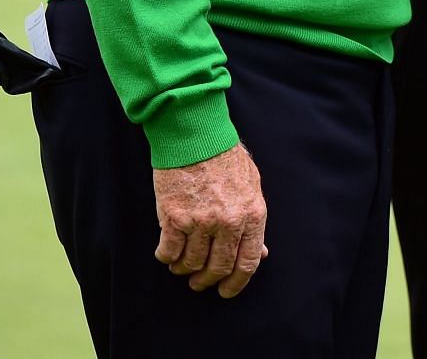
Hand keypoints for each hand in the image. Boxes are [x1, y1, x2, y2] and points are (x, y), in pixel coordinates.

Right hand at [152, 142, 268, 296]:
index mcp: (253, 214)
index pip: (248, 262)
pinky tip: (166, 253)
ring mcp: (202, 222)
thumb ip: (254, 221)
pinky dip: (166, 257)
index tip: (226, 291)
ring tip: (180, 266)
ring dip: (184, 270)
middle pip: (218, 268)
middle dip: (207, 281)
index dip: (236, 283)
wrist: (196, 135)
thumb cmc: (225, 157)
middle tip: (199, 282)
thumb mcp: (251, 186)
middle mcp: (229, 222)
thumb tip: (260, 253)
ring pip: (191, 264)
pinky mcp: (175, 218)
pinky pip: (169, 252)